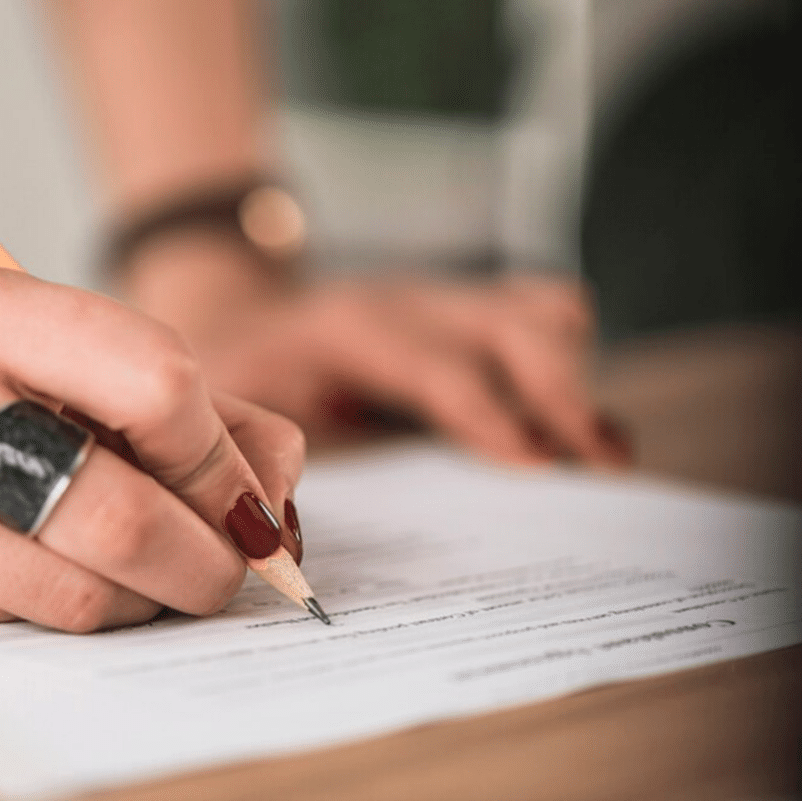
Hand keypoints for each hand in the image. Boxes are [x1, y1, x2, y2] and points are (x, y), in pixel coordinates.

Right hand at [0, 260, 303, 630]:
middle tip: (227, 571)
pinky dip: (73, 612)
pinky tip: (62, 578)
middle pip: (123, 510)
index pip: (157, 383)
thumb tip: (276, 487)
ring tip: (146, 578)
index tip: (247, 503)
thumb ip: (188, 406)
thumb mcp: (57, 356)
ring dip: (143, 599)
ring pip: (76, 587)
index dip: (223, 461)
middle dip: (206, 561)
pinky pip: (18, 618)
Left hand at [123, 235, 630, 466]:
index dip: (489, 414)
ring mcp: (443, 298)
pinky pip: (539, 314)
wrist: (235, 313)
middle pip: (513, 326)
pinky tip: (575, 424)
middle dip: (562, 395)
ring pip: (539, 309)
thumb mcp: (234, 408)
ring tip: (603, 452)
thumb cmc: (234, 373)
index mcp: (348, 329)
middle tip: (601, 468)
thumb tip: (298, 537)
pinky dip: (568, 364)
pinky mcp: (464, 310)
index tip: (538, 465)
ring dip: (574, 377)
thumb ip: (266, 461)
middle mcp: (408, 302)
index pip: (437, 366)